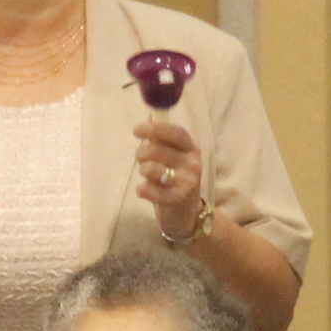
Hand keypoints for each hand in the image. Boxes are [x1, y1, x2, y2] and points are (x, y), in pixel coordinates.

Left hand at [135, 119, 211, 240]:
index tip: (136, 131)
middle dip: (141, 154)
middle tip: (141, 160)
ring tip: (148, 177)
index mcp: (191, 148)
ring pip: (151, 169)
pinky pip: (150, 189)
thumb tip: (150, 115)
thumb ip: (162, 139)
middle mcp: (193, 163)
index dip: (154, 129)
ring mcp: (189, 181)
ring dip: (143, 172)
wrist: (186, 215)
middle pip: (157, 150)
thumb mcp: (172, 157)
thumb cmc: (174, 181)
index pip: (175, 132)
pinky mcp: (180, 199)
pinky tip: (145, 191)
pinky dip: (142, 190)